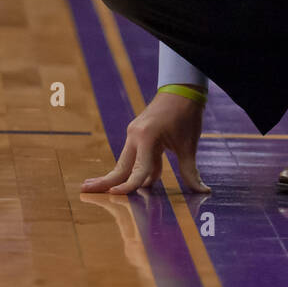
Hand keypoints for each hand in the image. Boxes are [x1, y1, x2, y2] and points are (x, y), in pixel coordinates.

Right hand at [81, 90, 209, 194]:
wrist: (182, 90)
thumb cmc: (186, 116)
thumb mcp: (188, 145)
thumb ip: (191, 171)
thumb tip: (204, 191)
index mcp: (147, 137)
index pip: (139, 171)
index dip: (129, 187)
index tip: (114, 196)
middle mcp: (136, 135)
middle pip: (121, 166)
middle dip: (105, 181)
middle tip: (84, 190)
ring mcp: (134, 133)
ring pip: (126, 161)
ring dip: (118, 177)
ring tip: (97, 188)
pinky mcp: (138, 133)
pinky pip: (135, 156)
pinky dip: (136, 169)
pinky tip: (137, 183)